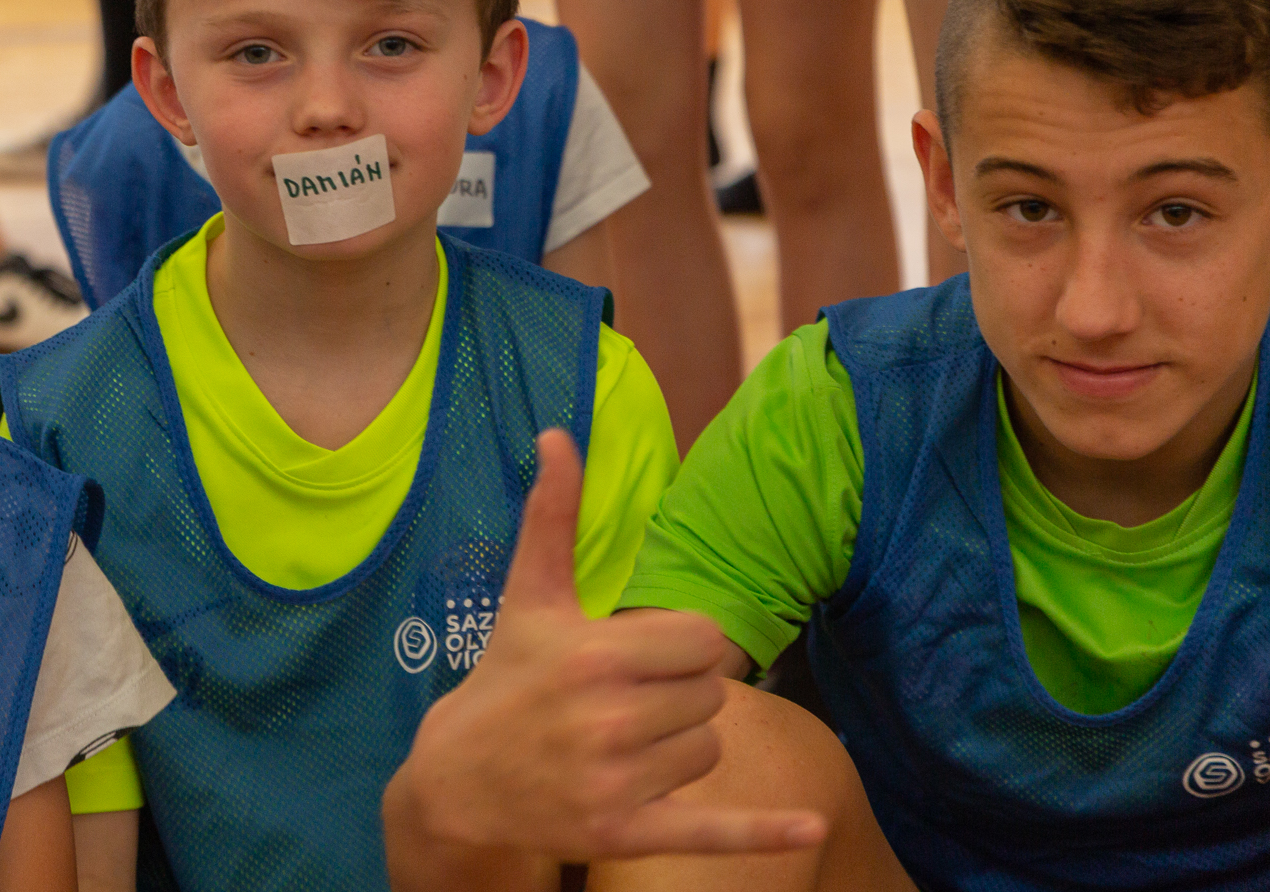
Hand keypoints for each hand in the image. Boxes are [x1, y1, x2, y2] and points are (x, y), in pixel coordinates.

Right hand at [385, 430, 826, 866]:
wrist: (459, 780)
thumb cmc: (507, 677)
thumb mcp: (530, 596)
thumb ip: (552, 515)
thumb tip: (559, 435)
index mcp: (595, 655)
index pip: (703, 640)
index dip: (679, 645)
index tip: (638, 654)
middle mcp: (610, 719)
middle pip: (711, 695)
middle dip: (678, 695)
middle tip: (625, 701)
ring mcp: (617, 781)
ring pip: (710, 749)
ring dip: (681, 746)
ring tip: (624, 744)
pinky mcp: (624, 833)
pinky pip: (714, 829)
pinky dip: (763, 831)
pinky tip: (810, 827)